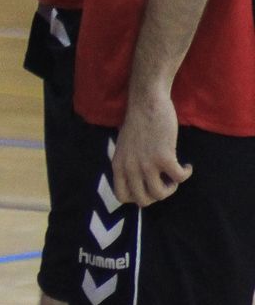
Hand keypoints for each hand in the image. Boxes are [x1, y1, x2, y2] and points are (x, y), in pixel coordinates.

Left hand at [113, 89, 189, 204]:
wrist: (146, 104)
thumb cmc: (137, 123)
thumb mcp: (124, 148)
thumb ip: (128, 164)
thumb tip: (138, 182)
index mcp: (117, 165)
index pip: (122, 196)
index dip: (137, 197)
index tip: (148, 188)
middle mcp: (129, 168)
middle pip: (143, 200)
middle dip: (157, 195)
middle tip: (165, 182)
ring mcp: (146, 164)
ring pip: (160, 194)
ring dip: (172, 187)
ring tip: (174, 175)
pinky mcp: (164, 157)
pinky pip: (179, 178)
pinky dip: (186, 173)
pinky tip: (186, 166)